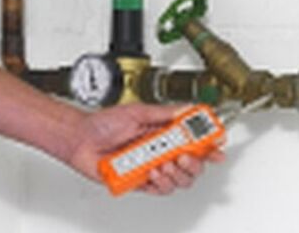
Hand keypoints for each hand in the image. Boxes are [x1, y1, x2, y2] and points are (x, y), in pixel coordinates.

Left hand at [65, 103, 224, 195]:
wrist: (80, 139)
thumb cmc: (103, 124)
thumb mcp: (138, 111)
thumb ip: (166, 113)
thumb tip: (189, 109)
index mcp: (162, 132)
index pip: (193, 139)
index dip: (209, 144)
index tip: (218, 144)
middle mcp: (159, 150)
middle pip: (192, 164)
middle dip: (194, 162)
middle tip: (186, 155)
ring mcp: (151, 167)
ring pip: (179, 180)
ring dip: (175, 172)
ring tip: (163, 163)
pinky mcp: (140, 182)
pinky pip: (160, 189)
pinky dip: (160, 183)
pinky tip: (152, 172)